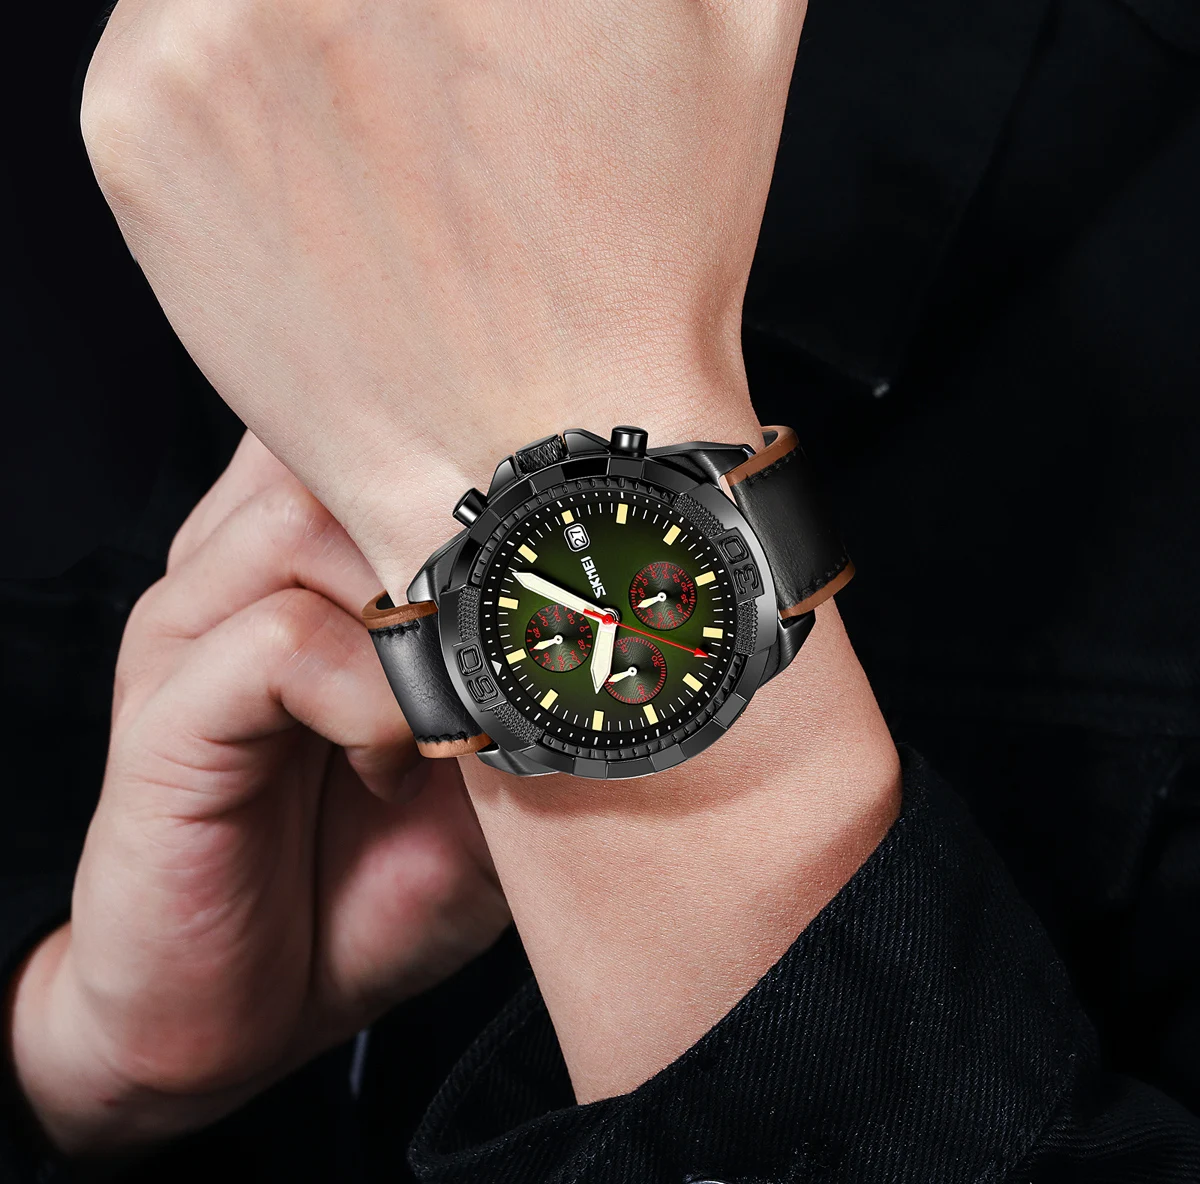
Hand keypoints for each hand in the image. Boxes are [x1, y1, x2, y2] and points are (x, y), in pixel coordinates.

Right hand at [78, 0, 900, 1108]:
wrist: (237, 1003)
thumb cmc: (368, 870)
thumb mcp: (495, 765)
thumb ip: (539, 670)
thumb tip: (655, 603)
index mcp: (317, 551)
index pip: (394, 419)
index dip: (502, 444)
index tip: (604, 503)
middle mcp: (248, 557)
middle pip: (365, 440)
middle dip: (478, 515)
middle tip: (555, 604)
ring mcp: (197, 623)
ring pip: (325, 518)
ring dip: (430, 612)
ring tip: (464, 714)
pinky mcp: (167, 707)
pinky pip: (282, 639)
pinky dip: (375, 694)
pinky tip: (400, 755)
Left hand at [79, 0, 807, 595]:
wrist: (547, 452)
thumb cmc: (645, 261)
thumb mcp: (739, 24)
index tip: (469, 22)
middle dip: (380, 2)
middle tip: (430, 70)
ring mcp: (208, 24)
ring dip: (299, 12)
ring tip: (383, 116)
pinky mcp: (136, 119)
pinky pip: (161, 31)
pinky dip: (231, 74)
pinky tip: (327, 171)